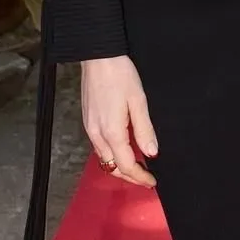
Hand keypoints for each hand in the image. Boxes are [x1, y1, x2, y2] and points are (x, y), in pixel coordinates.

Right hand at [81, 55, 157, 187]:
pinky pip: (99, 147)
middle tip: (147, 178)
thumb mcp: (139, 101)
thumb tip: (152, 153)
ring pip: (104, 158)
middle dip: (129, 176)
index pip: (126, 165)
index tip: (153, 182)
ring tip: (138, 165)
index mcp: (112, 132)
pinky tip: (123, 148)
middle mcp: (97, 134)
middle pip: (112, 166)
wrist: (97, 57)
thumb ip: (145, 130)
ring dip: (120, 166)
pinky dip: (112, 154)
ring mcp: (89, 128)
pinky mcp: (87, 121)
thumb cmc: (120, 75)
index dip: (140, 177)